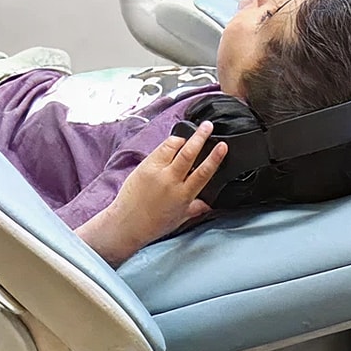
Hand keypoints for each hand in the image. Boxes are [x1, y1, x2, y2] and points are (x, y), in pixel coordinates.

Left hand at [84, 124, 226, 265]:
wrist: (127, 224)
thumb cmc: (152, 224)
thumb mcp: (179, 218)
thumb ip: (195, 208)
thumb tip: (208, 205)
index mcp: (184, 195)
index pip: (203, 172)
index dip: (215, 158)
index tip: (222, 146)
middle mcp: (171, 181)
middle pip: (190, 154)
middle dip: (201, 137)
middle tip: (209, 126)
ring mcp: (157, 172)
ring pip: (175, 147)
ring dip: (187, 137)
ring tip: (195, 130)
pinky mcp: (145, 166)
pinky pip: (161, 148)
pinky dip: (171, 142)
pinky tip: (176, 140)